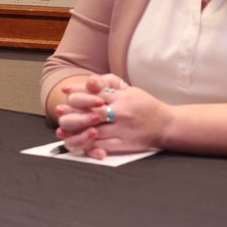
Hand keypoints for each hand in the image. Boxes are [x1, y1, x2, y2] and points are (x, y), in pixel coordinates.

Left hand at [54, 74, 168, 158]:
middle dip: (73, 113)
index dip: (78, 93)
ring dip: (76, 131)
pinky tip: (78, 142)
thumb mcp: (130, 90)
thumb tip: (91, 80)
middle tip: (60, 113)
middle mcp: (121, 113)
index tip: (65, 92)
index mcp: (122, 97)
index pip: (95, 93)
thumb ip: (110, 83)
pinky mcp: (124, 144)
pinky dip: (88, 145)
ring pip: (93, 131)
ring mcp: (122, 129)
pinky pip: (102, 146)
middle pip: (91, 113)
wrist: (166, 124)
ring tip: (64, 130)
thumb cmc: (145, 106)